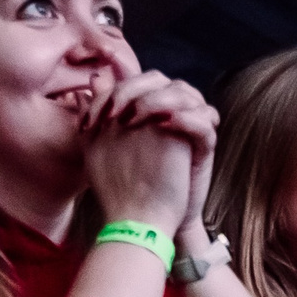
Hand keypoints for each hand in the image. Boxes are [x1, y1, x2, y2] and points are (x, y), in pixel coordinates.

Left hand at [84, 70, 209, 230]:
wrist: (147, 219)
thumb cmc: (127, 181)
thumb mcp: (105, 143)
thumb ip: (101, 110)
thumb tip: (94, 77)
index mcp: (149, 108)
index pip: (137, 80)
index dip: (114, 89)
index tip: (91, 118)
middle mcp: (172, 112)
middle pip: (161, 80)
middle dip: (134, 91)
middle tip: (113, 114)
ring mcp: (191, 127)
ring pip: (186, 93)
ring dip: (157, 100)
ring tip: (133, 119)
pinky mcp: (204, 147)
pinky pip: (204, 123)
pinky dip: (187, 119)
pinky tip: (164, 125)